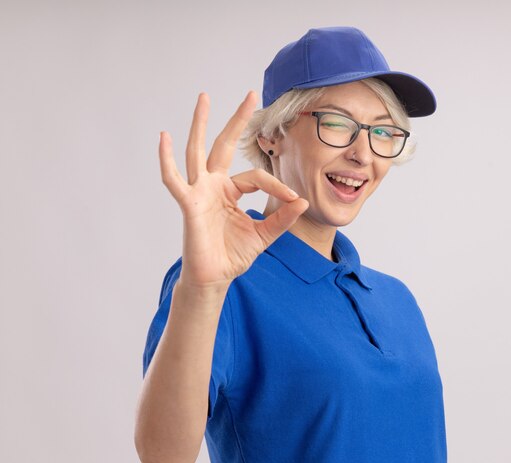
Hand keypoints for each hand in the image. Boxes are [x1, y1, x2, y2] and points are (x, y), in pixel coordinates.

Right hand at [158, 91, 307, 288]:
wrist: (215, 277)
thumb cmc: (234, 255)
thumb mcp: (264, 235)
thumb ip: (282, 219)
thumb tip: (303, 201)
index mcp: (231, 191)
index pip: (257, 177)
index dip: (277, 186)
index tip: (295, 200)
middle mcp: (214, 186)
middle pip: (224, 145)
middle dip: (236, 120)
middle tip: (250, 95)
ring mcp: (199, 192)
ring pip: (198, 151)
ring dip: (200, 124)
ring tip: (204, 98)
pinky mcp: (188, 204)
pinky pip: (173, 179)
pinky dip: (166, 159)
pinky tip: (164, 137)